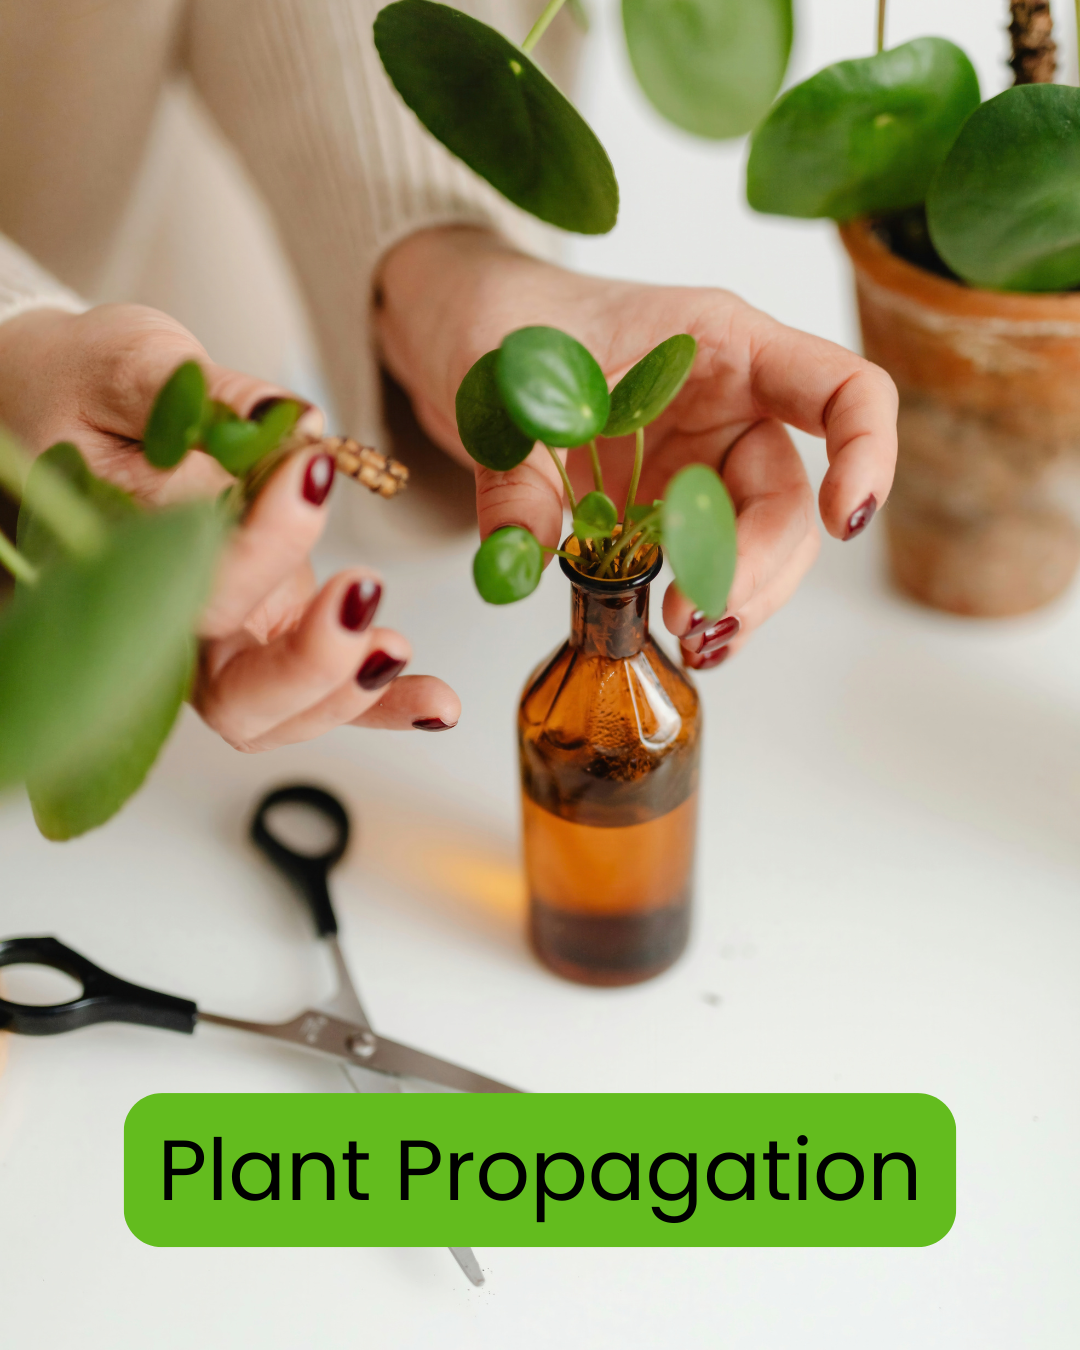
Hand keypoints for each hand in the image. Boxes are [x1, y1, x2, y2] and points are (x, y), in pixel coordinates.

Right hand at [0, 303, 459, 746]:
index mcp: (120, 566)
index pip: (194, 590)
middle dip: (309, 661)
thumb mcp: (130, 362)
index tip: (310, 473)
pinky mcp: (266, 630)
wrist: (67, 408)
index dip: (260, 546)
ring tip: (401, 648)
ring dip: (351, 695)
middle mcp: (168, 626)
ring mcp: (221, 640)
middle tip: (363, 591)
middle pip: (234, 695)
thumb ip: (200, 392)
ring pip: (280, 713)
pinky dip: (382, 705)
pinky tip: (436, 705)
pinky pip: (321, 691)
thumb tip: (289, 416)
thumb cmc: (84, 389)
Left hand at [377, 227, 897, 667]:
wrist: (463, 331)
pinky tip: (687, 637)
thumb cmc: (502, 318)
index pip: (842, 389)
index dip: (868, 452)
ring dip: (740, 599)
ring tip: (693, 640)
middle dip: (759, 567)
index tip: (845, 521)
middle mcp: (727, 407)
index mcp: (721, 345)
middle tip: (696, 615)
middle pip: (791, 497)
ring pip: (758, 544)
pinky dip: (704, 603)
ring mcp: (698, 464)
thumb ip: (516, 473)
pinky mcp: (664, 508)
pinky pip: (704, 564)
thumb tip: (523, 559)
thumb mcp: (501, 384)